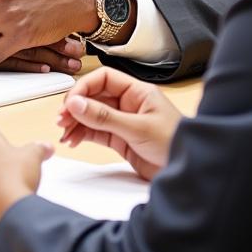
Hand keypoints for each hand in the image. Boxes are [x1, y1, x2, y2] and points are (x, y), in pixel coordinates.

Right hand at [56, 66, 180, 179]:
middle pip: (94, 97)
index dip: (84, 87)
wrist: (189, 173)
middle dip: (76, 107)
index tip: (70, 102)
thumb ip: (105, 117)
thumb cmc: (175, 143)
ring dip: (76, 122)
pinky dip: (82, 135)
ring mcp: (123, 121)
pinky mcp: (121, 139)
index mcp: (137, 91)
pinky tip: (73, 140)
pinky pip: (96, 132)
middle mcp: (129, 103)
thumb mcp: (137, 128)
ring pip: (92, 115)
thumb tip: (76, 103)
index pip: (104, 78)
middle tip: (62, 119)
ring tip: (65, 133)